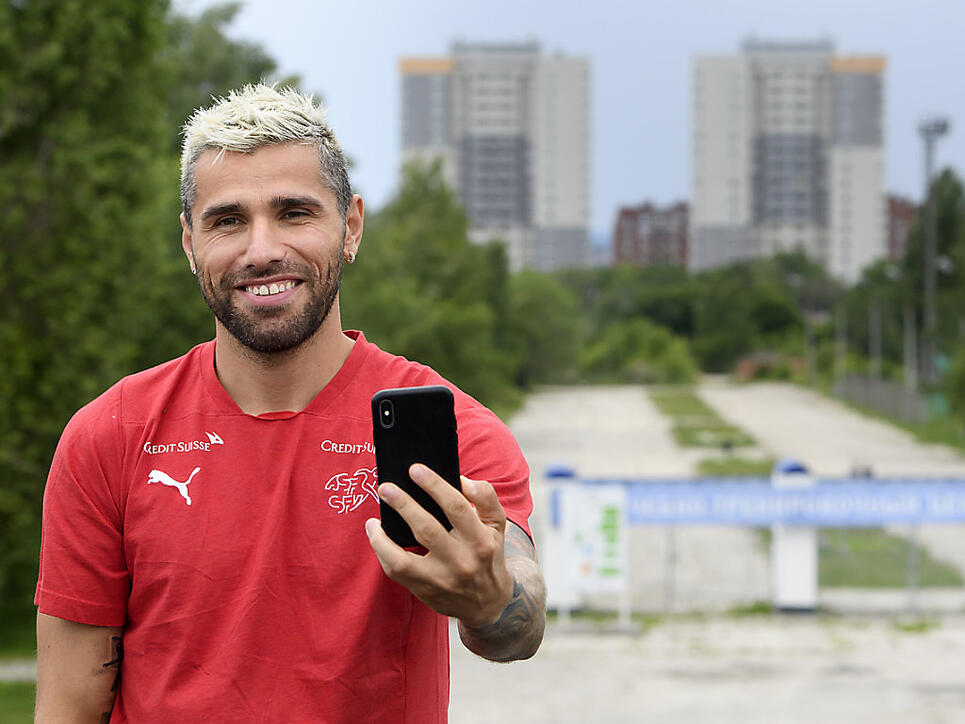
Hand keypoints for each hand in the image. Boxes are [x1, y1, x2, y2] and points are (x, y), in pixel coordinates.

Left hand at [364, 464, 513, 626]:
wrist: (488, 603)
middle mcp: (461, 561)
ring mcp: (441, 580)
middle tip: (386, 487)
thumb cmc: (487, 553)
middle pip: (427, 529)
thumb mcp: (496, 524)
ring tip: (375, 515)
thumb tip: (462, 480)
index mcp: (481, 540)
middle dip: (404, 505)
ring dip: (383, 536)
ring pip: (404, 558)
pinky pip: (396, 571)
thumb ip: (485, 497)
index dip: (434, 485)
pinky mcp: (424, 591)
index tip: (415, 469)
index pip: (456, 507)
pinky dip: (382, 551)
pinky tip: (376, 533)